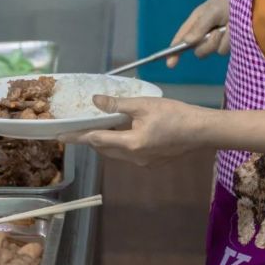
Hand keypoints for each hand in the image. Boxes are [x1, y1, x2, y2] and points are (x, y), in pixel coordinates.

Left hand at [59, 94, 210, 166]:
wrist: (203, 131)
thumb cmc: (176, 115)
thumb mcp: (144, 104)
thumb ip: (117, 104)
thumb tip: (96, 101)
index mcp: (130, 144)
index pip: (96, 140)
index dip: (77, 136)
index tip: (61, 136)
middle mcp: (134, 158)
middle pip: (104, 150)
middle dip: (91, 139)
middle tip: (81, 128)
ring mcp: (144, 163)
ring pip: (116, 154)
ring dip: (106, 142)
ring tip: (102, 126)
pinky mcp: (153, 162)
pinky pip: (129, 154)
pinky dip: (121, 144)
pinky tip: (125, 131)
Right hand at [167, 0, 229, 67]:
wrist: (255, 3)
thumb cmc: (229, 3)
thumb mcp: (212, 11)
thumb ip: (199, 27)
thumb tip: (187, 42)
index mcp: (197, 21)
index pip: (182, 37)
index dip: (174, 50)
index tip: (170, 64)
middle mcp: (205, 32)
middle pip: (198, 49)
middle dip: (206, 44)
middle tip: (217, 32)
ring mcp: (217, 39)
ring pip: (212, 50)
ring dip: (220, 41)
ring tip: (229, 27)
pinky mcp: (229, 44)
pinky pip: (225, 50)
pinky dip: (230, 41)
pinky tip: (235, 31)